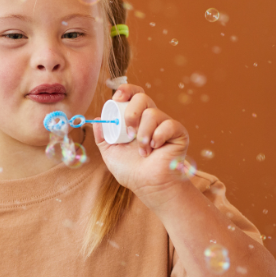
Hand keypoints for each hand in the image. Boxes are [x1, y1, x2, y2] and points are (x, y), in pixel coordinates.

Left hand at [92, 83, 191, 206]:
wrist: (149, 186)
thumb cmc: (131, 172)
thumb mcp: (110, 153)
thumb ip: (102, 137)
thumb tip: (97, 119)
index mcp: (136, 119)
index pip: (133, 94)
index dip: (126, 90)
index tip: (117, 98)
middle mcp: (151, 118)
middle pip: (143, 97)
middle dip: (132, 113)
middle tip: (129, 133)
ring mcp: (165, 125)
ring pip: (153, 113)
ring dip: (143, 134)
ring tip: (143, 150)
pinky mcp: (178, 133)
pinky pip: (169, 124)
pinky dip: (158, 137)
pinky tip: (155, 149)